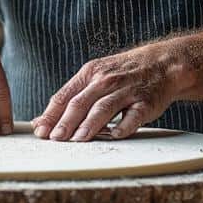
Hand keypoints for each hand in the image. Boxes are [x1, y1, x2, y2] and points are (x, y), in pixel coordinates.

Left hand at [32, 42, 187, 140]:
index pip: (65, 95)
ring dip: (90, 123)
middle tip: (56, 139)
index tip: (40, 131)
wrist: (162, 64)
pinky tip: (115, 135)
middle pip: (81, 102)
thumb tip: (41, 121)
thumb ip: (70, 98)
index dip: (51, 114)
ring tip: (78, 138)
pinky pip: (134, 115)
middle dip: (66, 121)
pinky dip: (124, 125)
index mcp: (89, 74)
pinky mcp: (146, 102)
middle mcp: (106, 80)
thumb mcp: (94, 77)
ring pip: (104, 107)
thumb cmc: (122, 74)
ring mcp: (126, 91)